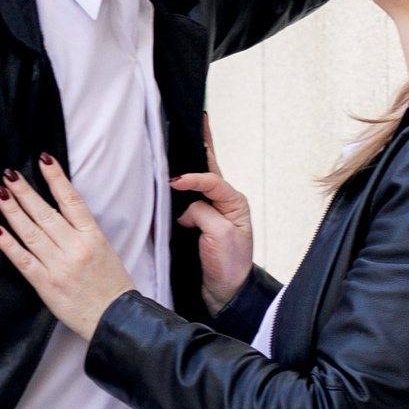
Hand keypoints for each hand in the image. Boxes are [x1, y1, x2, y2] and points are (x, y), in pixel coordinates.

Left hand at [0, 157, 137, 342]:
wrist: (115, 319)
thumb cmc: (110, 285)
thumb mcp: (104, 250)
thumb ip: (81, 232)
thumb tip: (57, 210)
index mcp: (93, 237)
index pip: (71, 200)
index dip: (56, 178)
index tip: (43, 159)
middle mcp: (75, 248)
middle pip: (45, 212)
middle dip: (25, 191)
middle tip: (9, 174)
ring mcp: (59, 265)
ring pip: (31, 232)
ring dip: (13, 210)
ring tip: (0, 193)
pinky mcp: (46, 284)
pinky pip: (23, 260)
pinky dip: (8, 244)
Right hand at [174, 119, 256, 312]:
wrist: (224, 291)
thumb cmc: (229, 265)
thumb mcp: (221, 237)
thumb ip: (204, 215)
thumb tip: (187, 209)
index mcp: (235, 203)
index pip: (212, 181)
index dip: (194, 179)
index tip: (176, 182)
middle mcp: (224, 202)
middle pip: (210, 166)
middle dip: (202, 142)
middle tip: (198, 116)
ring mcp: (211, 210)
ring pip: (199, 178)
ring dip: (189, 158)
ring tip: (183, 133)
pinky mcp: (198, 220)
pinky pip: (189, 196)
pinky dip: (181, 182)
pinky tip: (172, 171)